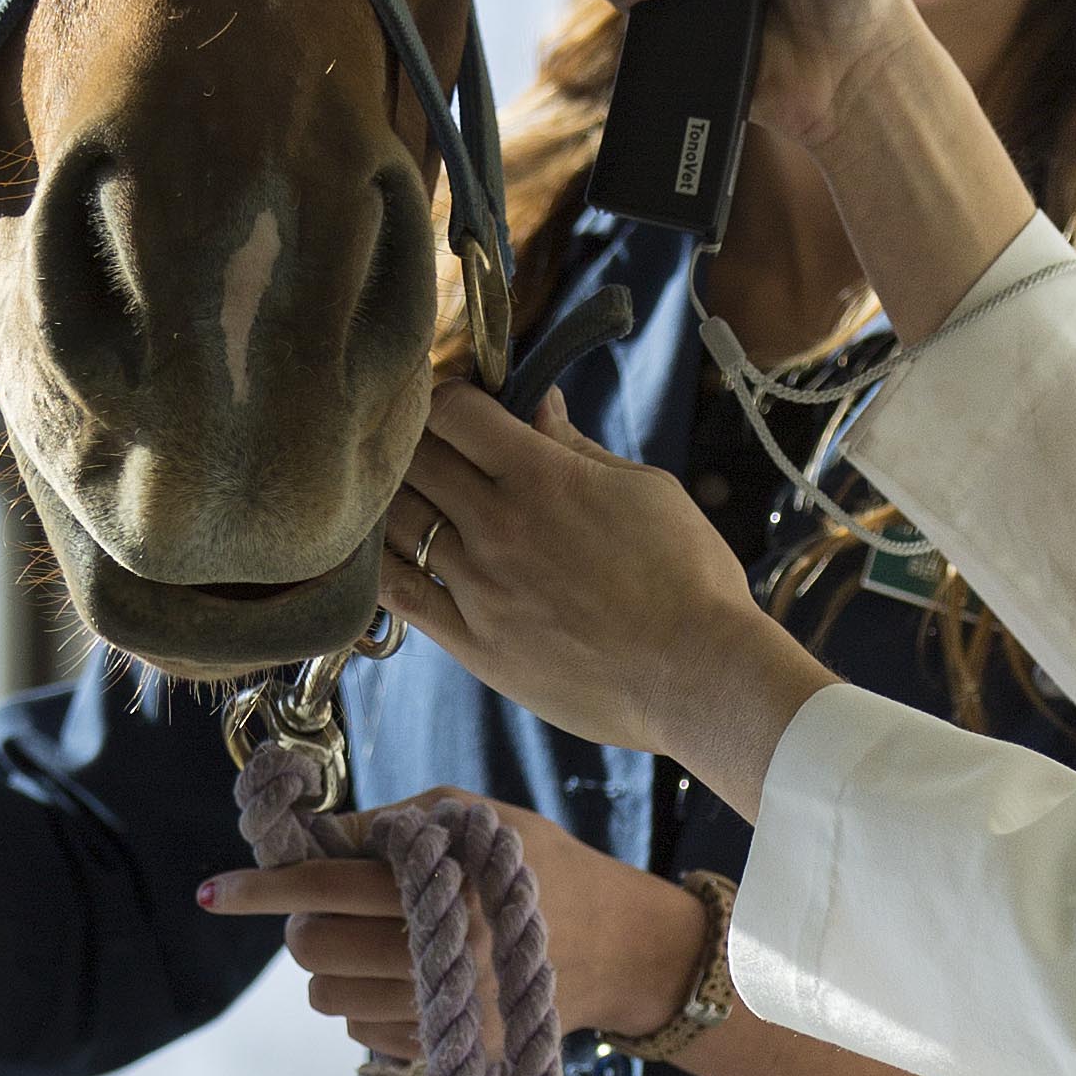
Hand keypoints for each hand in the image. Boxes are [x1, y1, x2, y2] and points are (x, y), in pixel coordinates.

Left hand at [199, 796, 709, 1049]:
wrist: (617, 946)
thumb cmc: (533, 863)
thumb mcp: (470, 815)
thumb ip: (388, 824)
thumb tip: (307, 839)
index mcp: (442, 885)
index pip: (323, 885)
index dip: (259, 886)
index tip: (214, 890)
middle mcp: (444, 955)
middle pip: (313, 950)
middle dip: (301, 923)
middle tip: (322, 904)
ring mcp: (450, 1014)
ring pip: (330, 998)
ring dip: (330, 967)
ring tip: (369, 939)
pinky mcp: (454, 1052)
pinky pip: (365, 1031)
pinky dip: (365, 1000)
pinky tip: (402, 973)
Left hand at [376, 383, 840, 817]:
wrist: (698, 676)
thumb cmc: (690, 578)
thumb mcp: (648, 490)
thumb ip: (580, 447)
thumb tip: (540, 406)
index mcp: (544, 476)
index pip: (454, 411)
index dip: (447, 399)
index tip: (458, 412)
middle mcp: (499, 526)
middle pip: (413, 460)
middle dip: (413, 445)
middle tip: (426, 452)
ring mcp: (479, 587)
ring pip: (396, 523)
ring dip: (393, 502)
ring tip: (405, 499)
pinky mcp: (473, 644)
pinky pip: (398, 597)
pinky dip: (378, 568)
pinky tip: (377, 556)